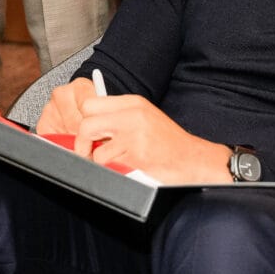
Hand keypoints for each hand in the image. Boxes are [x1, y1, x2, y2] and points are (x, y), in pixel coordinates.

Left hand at [37, 80, 231, 184]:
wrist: (193, 159)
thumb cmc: (168, 142)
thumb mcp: (144, 117)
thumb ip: (119, 115)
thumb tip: (87, 121)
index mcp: (133, 103)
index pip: (90, 103)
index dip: (84, 119)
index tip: (86, 132)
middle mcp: (132, 115)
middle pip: (86, 123)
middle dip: (81, 142)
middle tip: (87, 151)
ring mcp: (134, 135)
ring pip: (95, 149)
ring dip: (99, 160)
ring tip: (115, 161)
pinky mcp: (136, 156)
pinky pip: (108, 165)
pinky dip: (112, 170)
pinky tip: (127, 167)